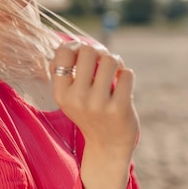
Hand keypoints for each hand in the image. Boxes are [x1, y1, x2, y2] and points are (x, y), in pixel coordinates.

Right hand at [51, 41, 139, 165]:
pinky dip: (126, 76)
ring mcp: (98, 104)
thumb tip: (75, 42)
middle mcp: (76, 98)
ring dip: (116, 62)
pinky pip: (127, 74)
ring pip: (111, 59)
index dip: (76, 46)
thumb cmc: (90, 112)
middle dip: (99, 52)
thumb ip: (69, 70)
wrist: (107, 146)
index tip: (83, 55)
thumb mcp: (71, 96)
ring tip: (115, 72)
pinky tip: (123, 86)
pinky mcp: (119, 108)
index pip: (64, 52)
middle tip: (103, 62)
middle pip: (89, 51)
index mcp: (61, 93)